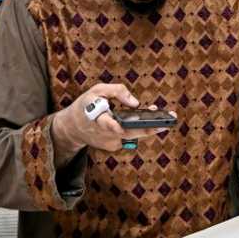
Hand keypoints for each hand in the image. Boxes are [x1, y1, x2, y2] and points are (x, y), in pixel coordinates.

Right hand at [51, 83, 173, 159]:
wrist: (72, 127)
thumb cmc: (86, 105)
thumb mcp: (97, 90)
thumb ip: (117, 91)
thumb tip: (136, 103)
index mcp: (98, 117)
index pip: (107, 124)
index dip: (114, 127)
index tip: (119, 128)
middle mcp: (104, 133)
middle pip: (129, 133)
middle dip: (148, 129)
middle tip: (165, 123)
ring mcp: (109, 142)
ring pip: (132, 135)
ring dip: (147, 126)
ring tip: (163, 117)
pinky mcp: (113, 147)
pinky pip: (128, 136)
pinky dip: (136, 128)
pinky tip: (142, 121)